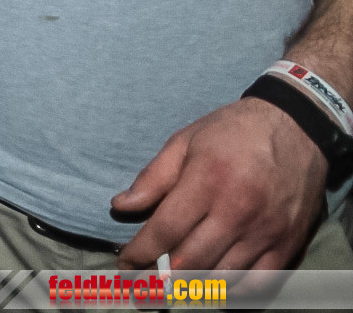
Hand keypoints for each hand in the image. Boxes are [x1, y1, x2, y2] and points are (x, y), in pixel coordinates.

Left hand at [113, 96, 326, 269]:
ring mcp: (266, 230)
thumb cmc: (232, 132)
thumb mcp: (185, 141)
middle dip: (160, 274)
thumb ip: (153, 177)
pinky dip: (232, 288)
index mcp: (207, 180)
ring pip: (222, 275)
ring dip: (193, 284)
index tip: (125, 262)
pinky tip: (213, 281)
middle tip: (144, 277)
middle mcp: (238, 210)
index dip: (141, 251)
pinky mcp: (289, 242)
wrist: (295, 127)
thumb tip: (120, 206)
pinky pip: (258, 281)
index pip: (166, 229)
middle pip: (191, 259)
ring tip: (173, 280)